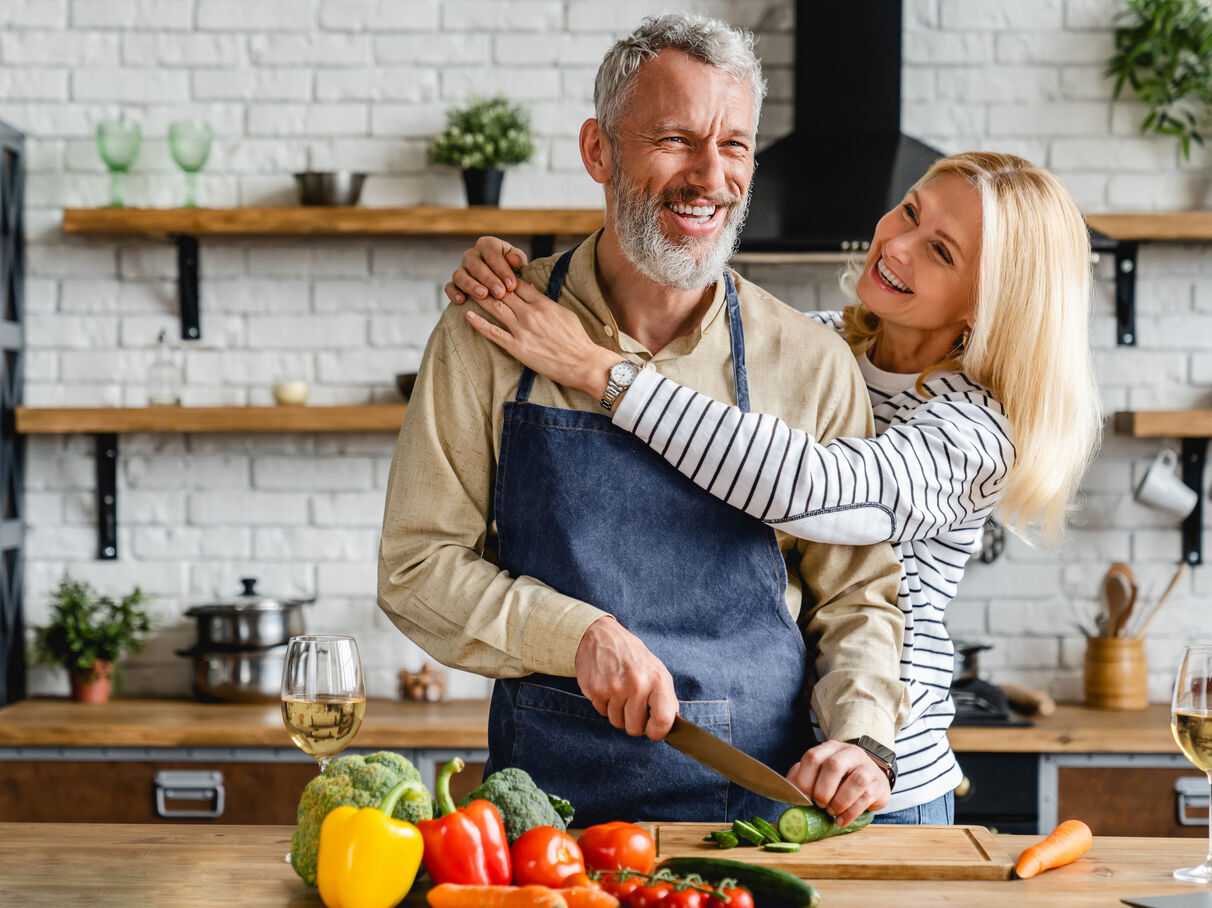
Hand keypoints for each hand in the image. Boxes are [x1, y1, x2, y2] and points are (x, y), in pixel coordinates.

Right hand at [445, 235, 528, 303]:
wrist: (504, 283)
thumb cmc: (513, 271)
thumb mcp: (519, 263)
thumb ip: (518, 260)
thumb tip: (514, 260)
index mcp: (488, 245)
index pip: (492, 253)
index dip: (502, 269)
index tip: (512, 285)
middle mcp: (472, 255)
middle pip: (475, 264)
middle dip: (488, 279)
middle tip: (500, 293)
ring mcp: (461, 269)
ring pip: (459, 274)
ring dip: (471, 285)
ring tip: (483, 295)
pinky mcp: (455, 283)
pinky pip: (449, 286)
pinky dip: (454, 293)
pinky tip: (462, 301)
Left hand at [464, 278, 616, 397]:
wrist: (583, 363)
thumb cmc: (577, 339)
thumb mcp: (565, 313)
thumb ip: (546, 301)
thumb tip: (532, 290)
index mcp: (543, 304)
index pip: (518, 284)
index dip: (504, 277)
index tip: (495, 274)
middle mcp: (530, 314)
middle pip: (503, 293)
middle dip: (489, 284)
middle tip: (475, 278)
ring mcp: (522, 331)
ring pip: (496, 308)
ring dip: (481, 298)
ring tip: (468, 291)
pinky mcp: (517, 348)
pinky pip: (494, 333)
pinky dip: (479, 324)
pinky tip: (468, 315)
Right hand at [575, 616, 677, 740]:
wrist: (601, 636)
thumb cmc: (632, 657)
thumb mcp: (657, 671)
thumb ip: (666, 698)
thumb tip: (671, 725)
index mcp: (658, 680)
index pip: (663, 721)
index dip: (657, 732)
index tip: (652, 729)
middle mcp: (637, 684)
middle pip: (635, 729)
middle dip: (633, 721)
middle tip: (631, 703)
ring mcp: (615, 688)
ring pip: (617, 723)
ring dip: (618, 712)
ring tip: (619, 691)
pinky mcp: (596, 690)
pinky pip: (602, 713)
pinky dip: (605, 705)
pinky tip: (607, 687)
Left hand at [787, 740, 891, 827]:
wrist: (871, 778)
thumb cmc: (839, 779)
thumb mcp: (819, 773)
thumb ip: (803, 778)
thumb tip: (788, 792)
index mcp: (829, 748)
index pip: (812, 757)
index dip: (804, 780)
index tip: (804, 797)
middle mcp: (849, 753)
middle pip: (833, 766)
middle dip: (823, 790)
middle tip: (820, 804)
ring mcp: (867, 767)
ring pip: (855, 781)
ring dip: (839, 802)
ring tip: (831, 812)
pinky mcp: (878, 784)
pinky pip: (866, 798)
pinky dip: (850, 813)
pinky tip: (841, 820)